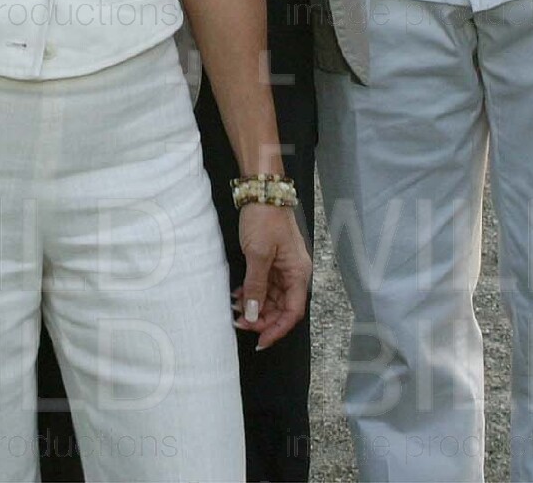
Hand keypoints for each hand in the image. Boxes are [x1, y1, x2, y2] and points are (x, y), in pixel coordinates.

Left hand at [233, 202, 311, 349]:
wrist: (262, 192)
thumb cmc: (265, 219)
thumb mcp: (258, 255)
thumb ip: (256, 287)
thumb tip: (252, 315)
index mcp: (298, 274)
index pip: (292, 313)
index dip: (277, 330)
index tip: (259, 341)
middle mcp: (294, 274)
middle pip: (282, 308)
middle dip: (261, 319)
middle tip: (239, 323)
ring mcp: (283, 268)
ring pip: (271, 299)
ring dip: (254, 307)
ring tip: (234, 309)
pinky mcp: (272, 261)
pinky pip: (264, 286)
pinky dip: (251, 293)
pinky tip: (236, 295)